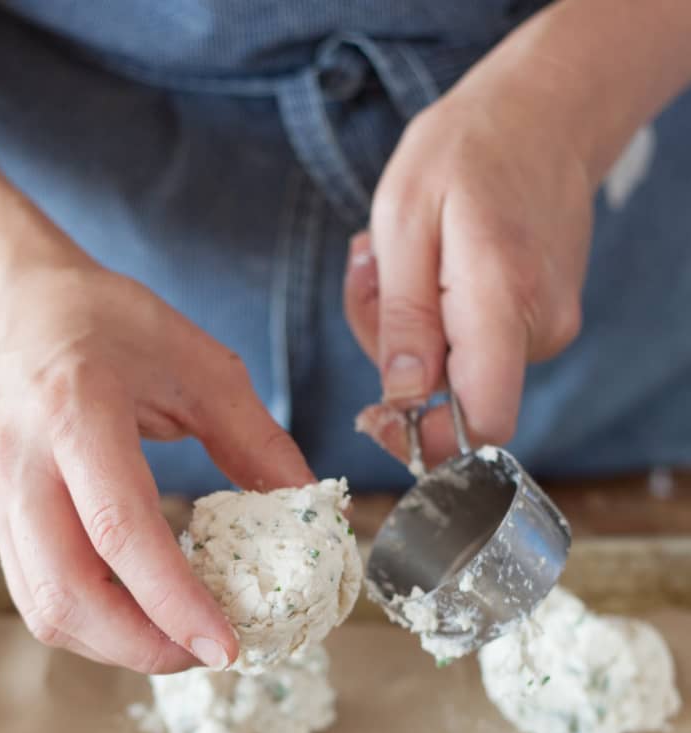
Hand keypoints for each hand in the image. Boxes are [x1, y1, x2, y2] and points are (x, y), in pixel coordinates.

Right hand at [0, 260, 313, 672]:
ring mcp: (1, 498)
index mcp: (78, 411)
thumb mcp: (201, 364)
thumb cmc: (113, 328)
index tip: (227, 646)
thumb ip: (257, 440)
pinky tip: (140, 621)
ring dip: (116, 647)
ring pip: (45, 609)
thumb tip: (311, 511)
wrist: (18, 309)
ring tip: (180, 643)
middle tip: (208, 655)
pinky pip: (37, 600)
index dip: (174, 600)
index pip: (121, 527)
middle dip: (142, 646)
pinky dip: (92, 630)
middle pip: (67, 591)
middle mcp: (26, 464)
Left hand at [345, 55, 594, 465]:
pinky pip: (471, 347)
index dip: (425, 439)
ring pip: (455, 372)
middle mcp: (539, 328)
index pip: (481, 425)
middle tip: (368, 276)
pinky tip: (426, 262)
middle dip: (392, 356)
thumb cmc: (467, 151)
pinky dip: (432, 316)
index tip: (377, 414)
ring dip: (406, 329)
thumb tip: (404, 399)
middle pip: (452, 398)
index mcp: (502, 303)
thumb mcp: (405, 219)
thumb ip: (403, 318)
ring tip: (394, 256)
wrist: (543, 111)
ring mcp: (546, 328)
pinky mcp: (540, 323)